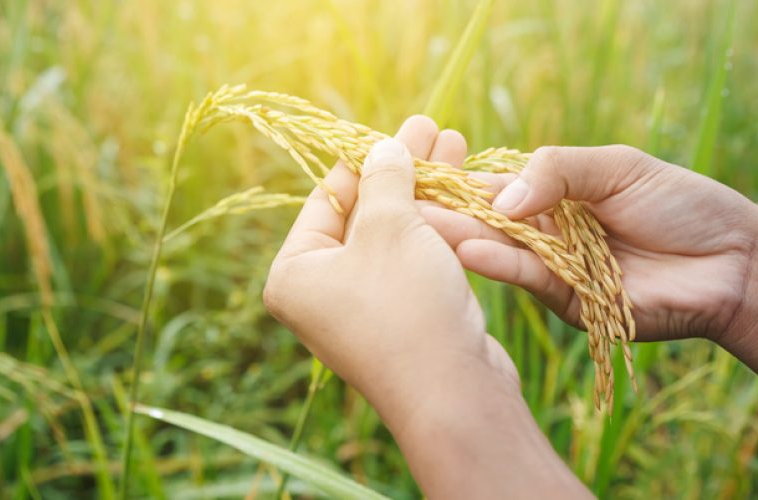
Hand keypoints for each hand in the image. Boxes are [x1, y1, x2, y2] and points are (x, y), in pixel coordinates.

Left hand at [264, 115, 517, 416]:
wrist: (454, 394)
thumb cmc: (407, 305)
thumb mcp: (391, 228)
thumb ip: (384, 179)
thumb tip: (383, 148)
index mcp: (295, 272)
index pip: (328, 197)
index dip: (366, 157)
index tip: (397, 126)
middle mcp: (321, 292)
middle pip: (364, 214)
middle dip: (403, 170)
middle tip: (432, 129)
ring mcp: (362, 308)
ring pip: (394, 236)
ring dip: (426, 192)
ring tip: (455, 145)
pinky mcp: (401, 317)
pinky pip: (413, 261)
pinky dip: (435, 228)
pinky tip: (462, 194)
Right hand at [423, 144, 757, 441]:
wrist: (730, 260)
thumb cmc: (678, 203)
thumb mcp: (616, 167)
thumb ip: (557, 171)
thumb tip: (501, 197)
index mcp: (551, 196)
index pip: (492, 187)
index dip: (456, 182)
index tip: (413, 176)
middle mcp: (543, 232)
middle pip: (485, 222)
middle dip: (445, 215)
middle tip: (398, 209)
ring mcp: (552, 268)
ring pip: (499, 251)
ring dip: (460, 240)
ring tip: (419, 231)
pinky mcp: (567, 301)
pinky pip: (528, 278)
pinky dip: (500, 264)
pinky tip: (469, 251)